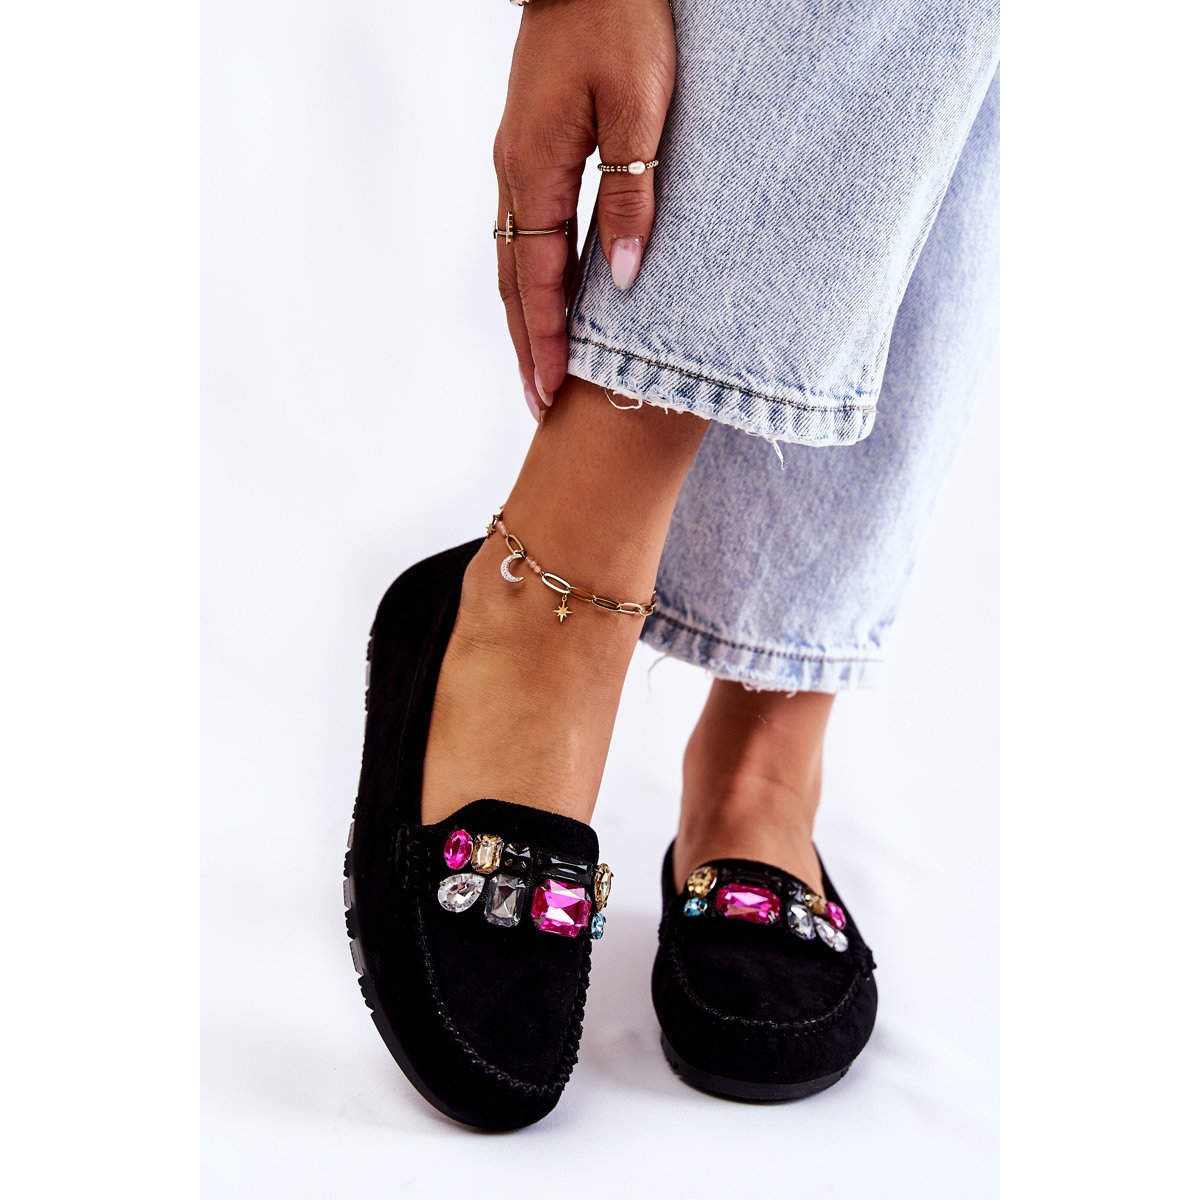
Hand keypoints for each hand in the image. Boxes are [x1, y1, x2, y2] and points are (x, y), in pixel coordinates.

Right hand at [494, 0, 675, 417]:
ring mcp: (516, 161)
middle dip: (526, 346)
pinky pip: (523, 232)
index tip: (551, 392)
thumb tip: (623, 278)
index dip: (546, 340)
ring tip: (537, 367)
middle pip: (514, 282)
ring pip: (514, 260)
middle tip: (538, 403)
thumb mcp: (640, 107)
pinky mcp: (529, 149)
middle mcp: (515, 173)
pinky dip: (532, 280)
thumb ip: (631, 195)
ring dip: (525, 319)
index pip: (539, 279)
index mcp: (536, 169)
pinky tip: (546, 300)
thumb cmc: (620, 20)